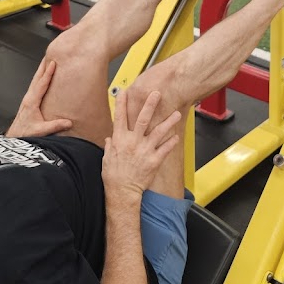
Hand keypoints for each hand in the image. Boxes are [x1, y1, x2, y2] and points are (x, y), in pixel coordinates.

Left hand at [6, 58, 73, 137]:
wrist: (14, 137)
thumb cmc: (25, 133)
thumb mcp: (41, 130)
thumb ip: (54, 126)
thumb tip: (69, 123)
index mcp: (32, 102)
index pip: (41, 84)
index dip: (48, 73)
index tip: (53, 63)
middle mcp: (29, 98)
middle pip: (37, 78)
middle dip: (43, 66)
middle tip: (49, 55)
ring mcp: (27, 99)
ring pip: (35, 81)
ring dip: (41, 70)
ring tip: (46, 62)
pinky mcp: (28, 101)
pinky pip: (35, 85)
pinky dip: (39, 78)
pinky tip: (43, 78)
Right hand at [102, 89, 180, 203]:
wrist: (122, 192)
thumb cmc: (113, 176)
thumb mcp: (106, 158)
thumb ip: (110, 145)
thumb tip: (110, 138)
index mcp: (120, 139)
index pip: (120, 117)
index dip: (121, 103)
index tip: (125, 91)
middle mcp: (133, 142)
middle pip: (143, 119)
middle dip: (150, 105)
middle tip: (157, 93)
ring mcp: (144, 150)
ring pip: (158, 132)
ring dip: (168, 122)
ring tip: (177, 113)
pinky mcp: (154, 160)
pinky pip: (165, 148)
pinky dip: (171, 142)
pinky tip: (177, 136)